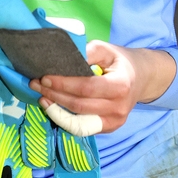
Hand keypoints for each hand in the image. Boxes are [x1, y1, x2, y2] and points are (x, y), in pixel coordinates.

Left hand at [29, 40, 176, 133]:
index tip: (44, 77)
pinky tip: (53, 108)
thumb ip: (87, 52)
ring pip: (79, 123)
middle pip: (79, 106)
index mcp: (120, 85)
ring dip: (56, 111)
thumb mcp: (106, 49)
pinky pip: (83, 129)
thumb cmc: (120, 61)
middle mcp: (119, 107)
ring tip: (41, 98)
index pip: (86, 88)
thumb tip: (63, 55)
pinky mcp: (110, 128)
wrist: (142, 77)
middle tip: (35, 84)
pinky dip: (66, 119)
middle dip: (54, 96)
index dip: (63, 84)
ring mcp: (115, 121)